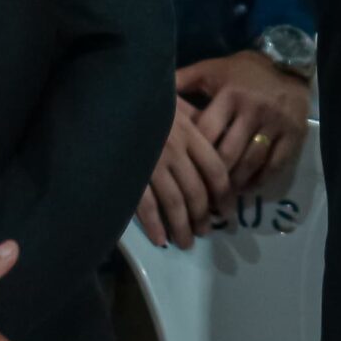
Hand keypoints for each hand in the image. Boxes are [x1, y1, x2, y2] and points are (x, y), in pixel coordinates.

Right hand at [135, 96, 229, 248]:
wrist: (114, 97)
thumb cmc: (149, 102)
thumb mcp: (177, 107)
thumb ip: (195, 124)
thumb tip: (217, 144)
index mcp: (191, 134)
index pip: (216, 171)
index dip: (224, 195)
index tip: (227, 212)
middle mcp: (176, 151)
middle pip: (197, 192)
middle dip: (203, 217)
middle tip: (205, 232)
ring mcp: (153, 164)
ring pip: (174, 203)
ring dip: (183, 227)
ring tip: (186, 242)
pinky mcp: (131, 174)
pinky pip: (146, 205)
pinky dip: (154, 225)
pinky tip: (161, 240)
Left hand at [182, 51, 309, 194]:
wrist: (290, 63)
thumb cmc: (245, 71)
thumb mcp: (213, 69)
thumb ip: (185, 79)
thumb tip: (153, 92)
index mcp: (231, 95)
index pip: (207, 132)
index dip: (193, 154)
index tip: (181, 171)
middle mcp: (253, 110)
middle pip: (229, 153)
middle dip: (212, 177)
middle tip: (200, 194)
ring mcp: (276, 124)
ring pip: (251, 163)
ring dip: (234, 183)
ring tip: (221, 197)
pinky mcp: (294, 135)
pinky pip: (274, 166)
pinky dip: (259, 180)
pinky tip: (247, 188)